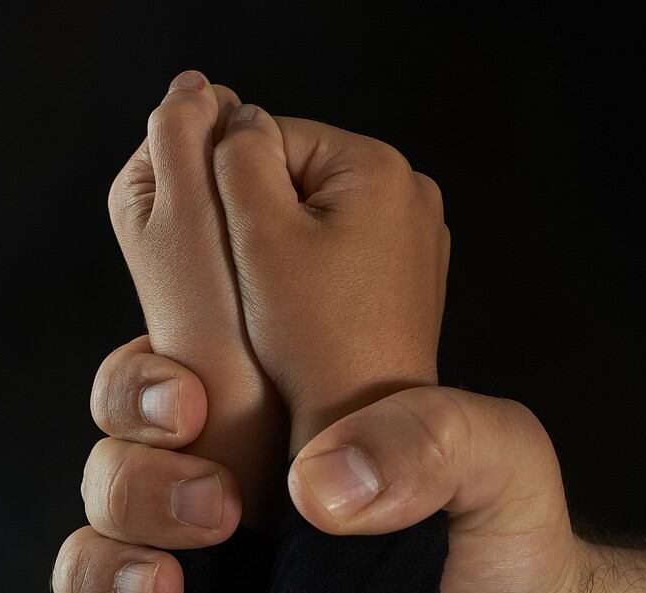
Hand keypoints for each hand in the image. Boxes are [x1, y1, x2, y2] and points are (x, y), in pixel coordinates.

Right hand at [40, 99, 456, 592]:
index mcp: (271, 404)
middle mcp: (217, 469)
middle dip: (139, 475)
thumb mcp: (498, 455)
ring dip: (106, 562)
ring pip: (90, 534)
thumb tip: (315, 486)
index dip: (147, 382)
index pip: (166, 360)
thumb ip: (433, 435)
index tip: (192, 408)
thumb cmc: (508, 537)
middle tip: (220, 509)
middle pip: (111, 444)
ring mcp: (195, 556)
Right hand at [212, 106, 448, 452]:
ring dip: (282, 247)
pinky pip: (340, 253)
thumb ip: (237, 159)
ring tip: (278, 299)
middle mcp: (410, 191)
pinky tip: (303, 313)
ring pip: (314, 216)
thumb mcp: (257, 235)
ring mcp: (415, 236)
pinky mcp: (407, 276)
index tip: (230, 245)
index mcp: (378, 166)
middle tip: (253, 278)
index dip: (230, 187)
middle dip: (261, 217)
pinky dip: (312, 274)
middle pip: (296, 174)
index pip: (272, 135)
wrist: (363, 421)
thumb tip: (233, 119)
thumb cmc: (313, 340)